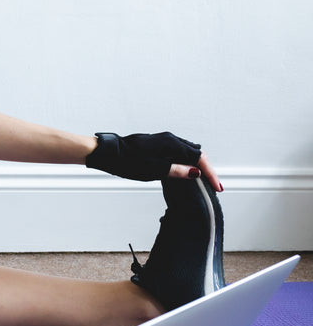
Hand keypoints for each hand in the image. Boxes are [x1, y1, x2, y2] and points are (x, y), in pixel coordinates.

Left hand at [85, 132, 222, 190]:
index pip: (199, 158)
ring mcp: (163, 140)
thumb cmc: (126, 161)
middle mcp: (170, 139)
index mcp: (171, 144)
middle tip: (213, 185)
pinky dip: (187, 161)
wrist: (107, 152)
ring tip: (203, 181)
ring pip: (188, 152)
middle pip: (197, 153)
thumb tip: (196, 172)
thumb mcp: (153, 170)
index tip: (217, 187)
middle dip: (207, 169)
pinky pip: (179, 151)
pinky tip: (186, 171)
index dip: (210, 173)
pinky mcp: (157, 144)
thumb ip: (175, 171)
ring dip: (198, 165)